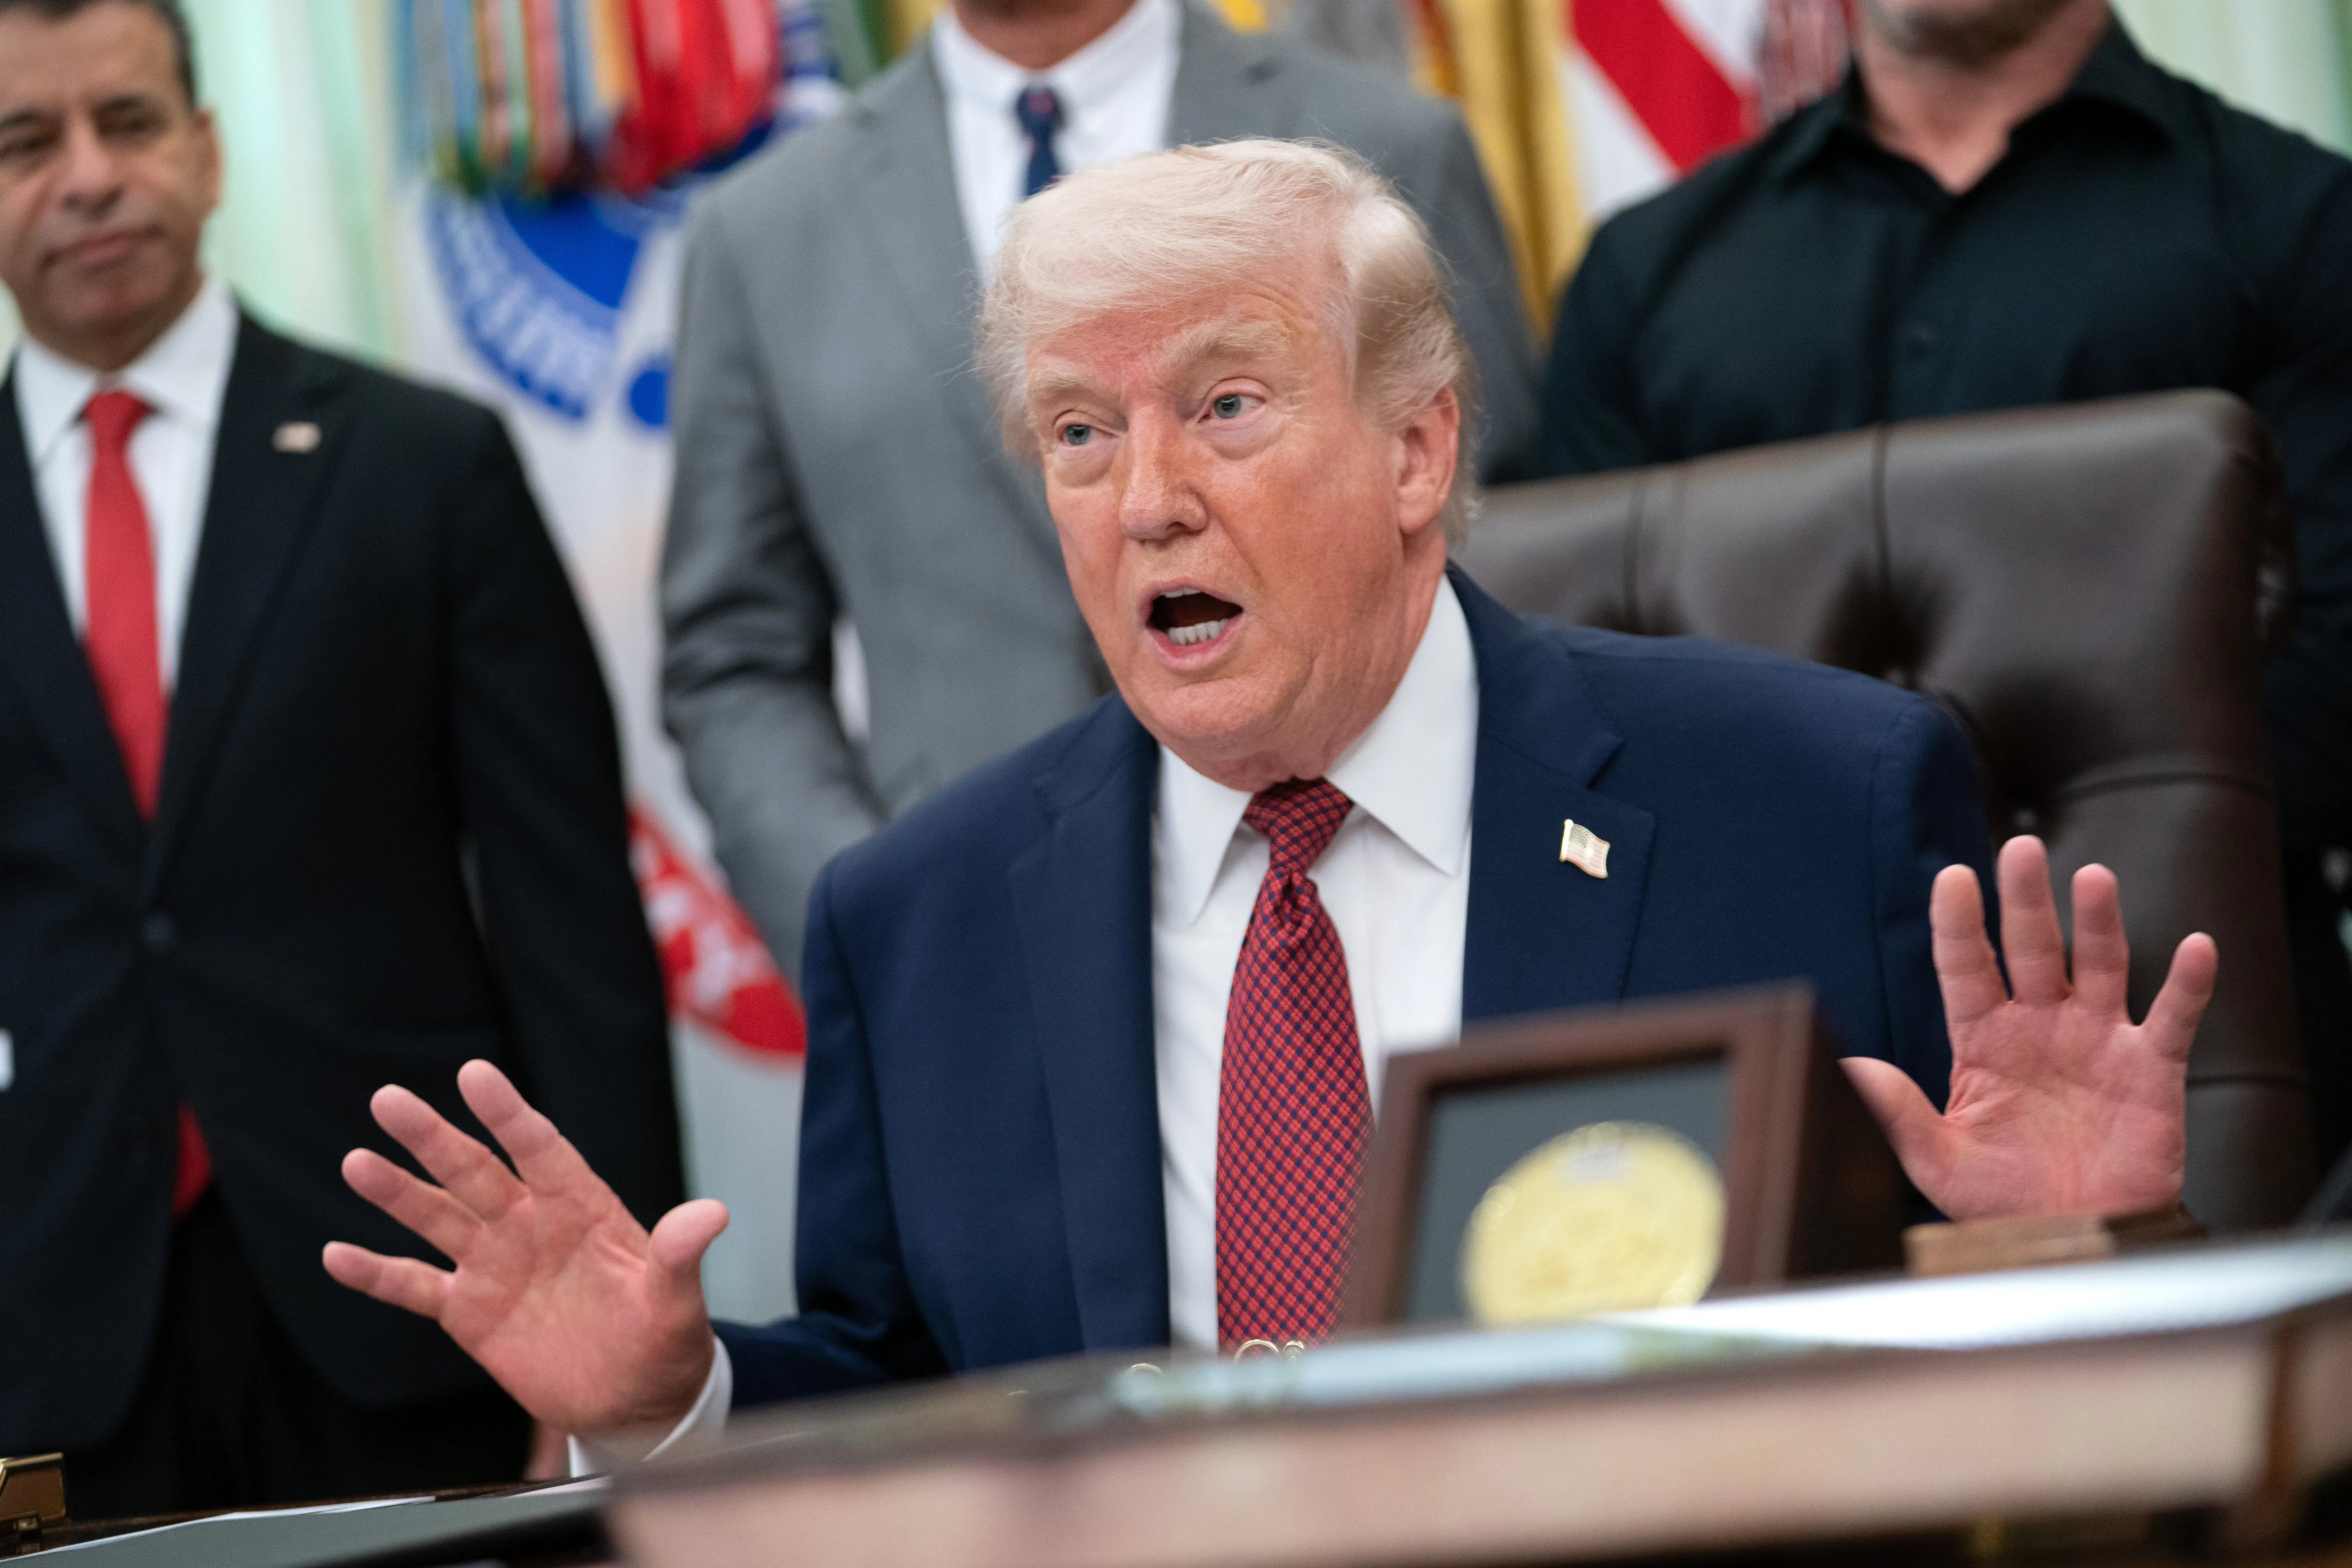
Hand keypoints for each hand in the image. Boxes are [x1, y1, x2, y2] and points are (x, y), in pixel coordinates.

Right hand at [322, 1060, 726, 1437]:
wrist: (638, 1397)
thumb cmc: (665, 1338)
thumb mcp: (678, 1300)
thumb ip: (681, 1256)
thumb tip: (713, 1214)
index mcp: (581, 1207)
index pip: (541, 1148)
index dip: (510, 1113)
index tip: (475, 1074)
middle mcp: (530, 1224)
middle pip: (474, 1171)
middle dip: (433, 1137)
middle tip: (388, 1098)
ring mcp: (495, 1264)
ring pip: (436, 1217)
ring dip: (396, 1191)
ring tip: (357, 1159)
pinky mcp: (469, 1311)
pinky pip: (414, 1286)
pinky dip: (376, 1272)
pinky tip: (337, 1254)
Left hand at [1842, 836, 2212, 1220]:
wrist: (2072, 1241)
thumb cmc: (2004, 1202)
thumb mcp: (1938, 1160)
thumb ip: (1898, 1113)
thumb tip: (1851, 1068)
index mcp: (1985, 1042)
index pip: (1966, 968)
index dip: (1959, 924)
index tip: (1952, 879)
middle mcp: (2041, 1028)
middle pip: (2033, 949)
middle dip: (2027, 901)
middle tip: (2021, 849)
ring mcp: (2097, 1042)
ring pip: (2100, 966)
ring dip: (2098, 923)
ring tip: (2093, 878)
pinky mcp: (2150, 1069)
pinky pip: (2173, 1018)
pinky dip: (2187, 984)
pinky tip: (2195, 949)